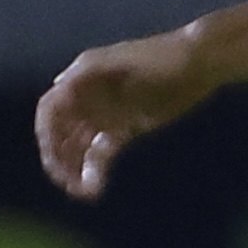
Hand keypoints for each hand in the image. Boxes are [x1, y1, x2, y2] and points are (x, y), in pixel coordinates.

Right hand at [36, 32, 209, 199]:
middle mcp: (87, 98)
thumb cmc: (162, 55)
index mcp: (81, 79)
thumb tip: (59, 84)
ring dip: (73, 168)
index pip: (50, 109)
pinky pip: (101, 153)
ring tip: (81, 192)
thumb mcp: (123, 59)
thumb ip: (91, 70)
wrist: (200, 62)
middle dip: (58, 157)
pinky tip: (95, 188)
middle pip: (60, 132)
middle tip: (65, 182)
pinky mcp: (125, 129)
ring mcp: (106, 115)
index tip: (52, 156)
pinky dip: (95, 170)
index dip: (47, 133)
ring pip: (78, 146)